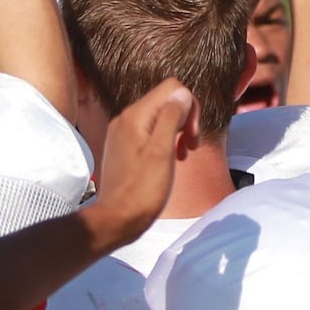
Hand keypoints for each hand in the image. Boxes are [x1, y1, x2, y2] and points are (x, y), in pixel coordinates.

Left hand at [86, 79, 196, 251]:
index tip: (193, 134)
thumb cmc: (142, 190)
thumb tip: (182, 93)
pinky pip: (149, 131)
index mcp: (136, 116)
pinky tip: (170, 159)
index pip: (172, 88)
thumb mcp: (162, 152)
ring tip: (185, 154)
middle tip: (192, 146)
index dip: (190, 106)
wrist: (116, 221)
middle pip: (166, 100)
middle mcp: (126, 118)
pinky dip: (165, 140)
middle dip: (185, 118)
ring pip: (159, 116)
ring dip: (177, 130)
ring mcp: (122, 132)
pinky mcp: (123, 146)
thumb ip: (171, 118)